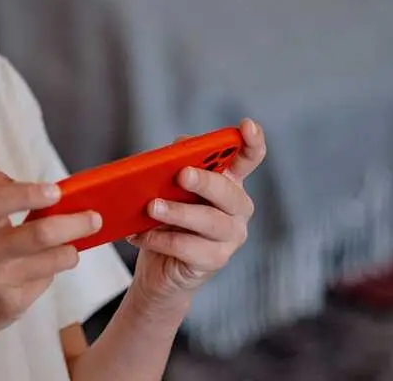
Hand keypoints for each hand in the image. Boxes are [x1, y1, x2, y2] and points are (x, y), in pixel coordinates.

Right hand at [0, 170, 101, 349]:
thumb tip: (29, 183)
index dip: (28, 194)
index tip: (55, 191)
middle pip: (39, 235)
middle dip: (75, 223)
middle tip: (94, 218)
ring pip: (53, 261)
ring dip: (71, 250)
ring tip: (73, 245)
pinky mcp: (11, 306)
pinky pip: (44, 281)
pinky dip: (51, 271)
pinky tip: (43, 268)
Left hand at [127, 118, 266, 301]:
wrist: (158, 266)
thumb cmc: (165, 220)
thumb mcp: (167, 187)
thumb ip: (174, 164)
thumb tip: (175, 150)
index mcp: (228, 181)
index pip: (249, 158)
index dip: (252, 141)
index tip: (247, 126)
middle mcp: (237, 208)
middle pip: (228, 191)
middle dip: (205, 181)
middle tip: (182, 174)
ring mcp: (231, 236)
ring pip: (210, 221)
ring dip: (179, 212)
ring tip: (152, 207)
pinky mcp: (216, 260)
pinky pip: (190, 248)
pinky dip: (161, 239)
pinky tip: (140, 235)